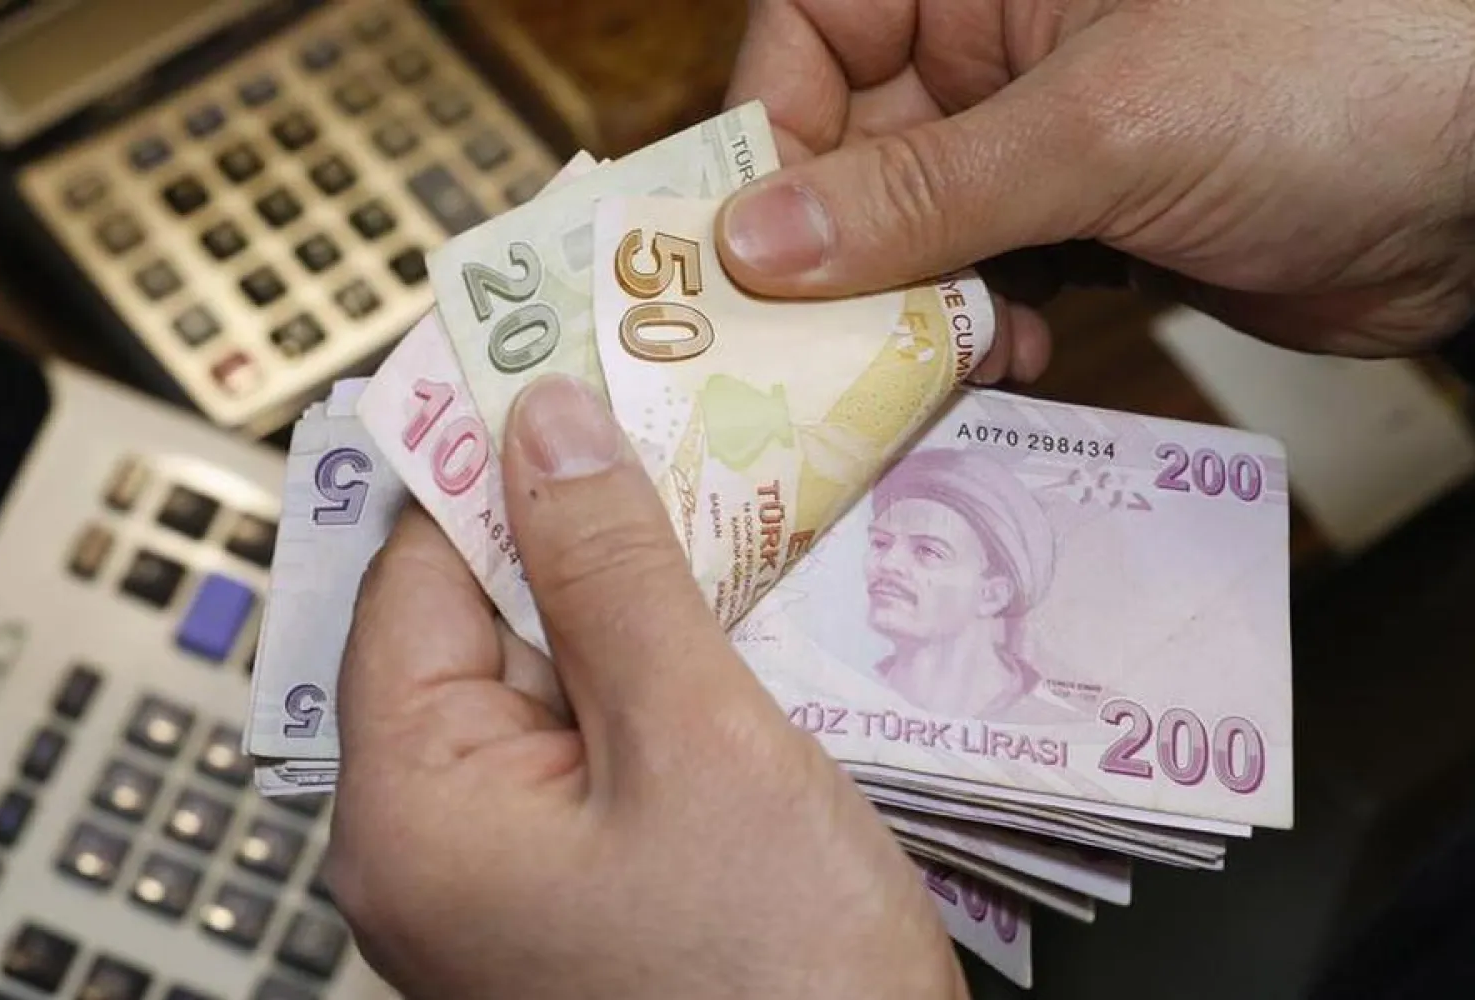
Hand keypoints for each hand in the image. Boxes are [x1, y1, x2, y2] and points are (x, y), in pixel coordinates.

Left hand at [325, 374, 965, 999]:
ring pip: (550, 669)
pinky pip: (594, 731)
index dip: (487, 457)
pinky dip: (654, 662)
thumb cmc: (778, 985)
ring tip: (718, 499)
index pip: (415, 573)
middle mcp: (433, 840)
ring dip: (629, 589)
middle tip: (666, 415)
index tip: (556, 361)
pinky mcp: (577, 875)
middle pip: (480, 618)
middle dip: (576, 519)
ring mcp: (507, 864)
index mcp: (412, 808)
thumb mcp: (697, 743)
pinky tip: (727, 611)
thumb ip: (610, 573)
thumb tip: (544, 426)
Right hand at [715, 0, 1474, 370]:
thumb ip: (923, 191)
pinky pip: (981, 285)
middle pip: (846, 153)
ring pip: (907, 236)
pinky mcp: (1083, 225)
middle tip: (815, 352)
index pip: (811, 33)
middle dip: (833, 256)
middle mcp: (996, 49)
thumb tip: (755, 242)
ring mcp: (1037, 143)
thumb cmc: (1332, 73)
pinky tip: (1005, 364)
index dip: (764, 136)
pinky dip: (976, 336)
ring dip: (904, 313)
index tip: (743, 250)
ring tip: (923, 367)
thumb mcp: (1104, 128)